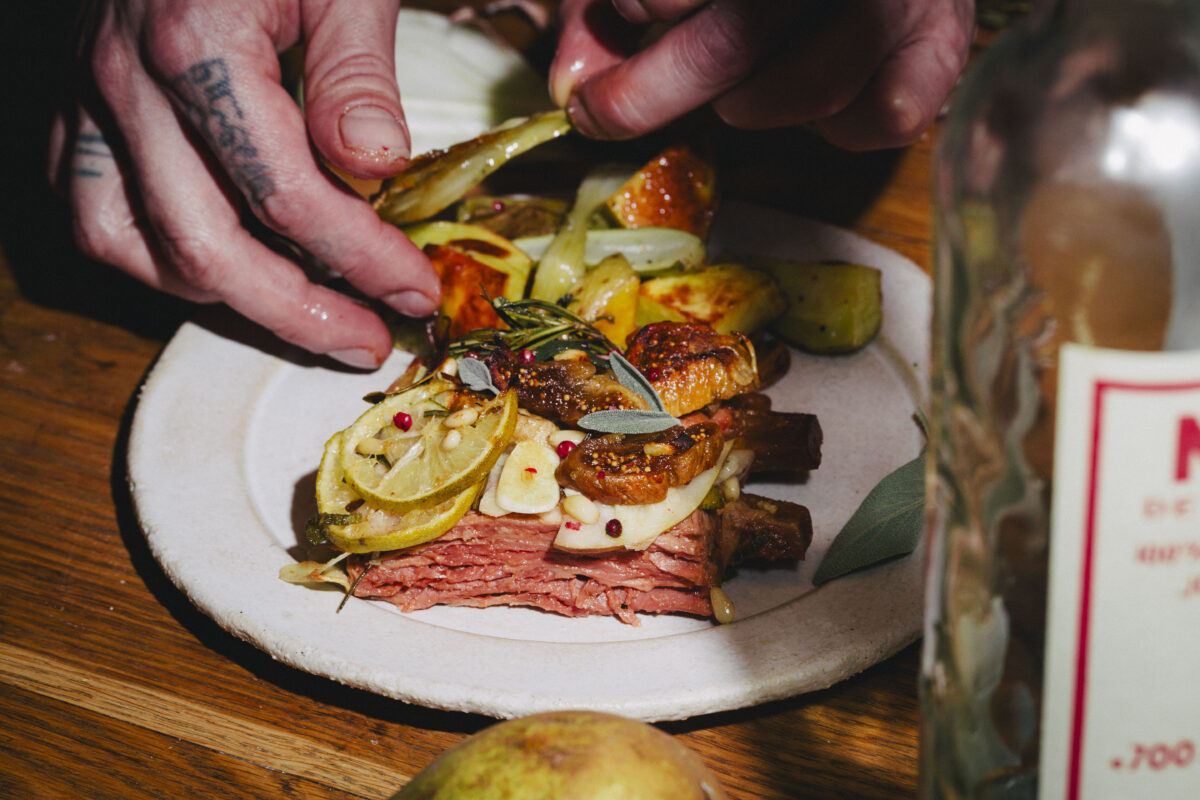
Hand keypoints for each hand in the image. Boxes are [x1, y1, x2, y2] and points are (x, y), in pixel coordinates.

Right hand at [49, 0, 441, 368]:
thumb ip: (355, 75)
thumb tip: (376, 172)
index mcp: (198, 46)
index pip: (288, 196)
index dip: (362, 259)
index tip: (415, 292)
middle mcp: (124, 82)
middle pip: (205, 247)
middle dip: (298, 314)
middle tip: (365, 341)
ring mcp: (84, 96)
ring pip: (129, 244)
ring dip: (220, 296)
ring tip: (300, 310)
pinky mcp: (69, 104)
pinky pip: (89, 209)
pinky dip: (148, 254)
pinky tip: (212, 263)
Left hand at [550, 0, 974, 149]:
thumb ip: (615, 8)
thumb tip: (575, 81)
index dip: (644, 5)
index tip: (621, 20)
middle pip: (736, 41)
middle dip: (651, 89)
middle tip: (603, 112)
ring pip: (810, 88)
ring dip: (749, 106)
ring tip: (732, 95)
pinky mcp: (944, 49)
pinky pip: (881, 119)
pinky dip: (833, 128)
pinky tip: (814, 97)